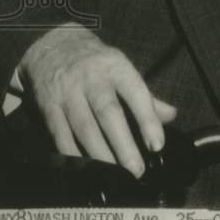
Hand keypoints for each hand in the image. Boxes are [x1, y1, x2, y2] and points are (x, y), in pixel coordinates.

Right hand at [18, 24, 176, 177]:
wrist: (51, 44)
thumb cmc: (96, 62)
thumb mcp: (122, 68)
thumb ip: (146, 95)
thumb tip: (171, 115)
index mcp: (116, 67)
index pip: (136, 93)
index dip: (147, 119)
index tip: (157, 145)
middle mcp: (92, 78)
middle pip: (108, 113)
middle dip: (123, 144)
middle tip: (136, 169)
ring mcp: (68, 91)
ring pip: (84, 126)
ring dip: (100, 153)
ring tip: (115, 175)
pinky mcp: (48, 105)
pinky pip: (60, 133)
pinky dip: (72, 153)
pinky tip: (85, 169)